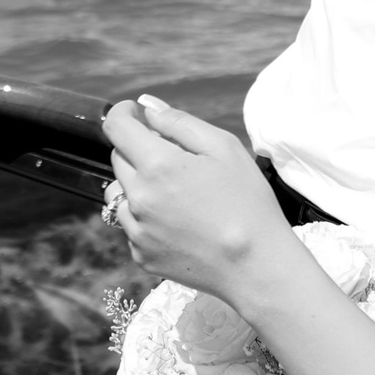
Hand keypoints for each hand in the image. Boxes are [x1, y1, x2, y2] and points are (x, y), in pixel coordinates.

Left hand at [103, 96, 301, 303]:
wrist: (256, 267)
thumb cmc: (248, 202)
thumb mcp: (224, 148)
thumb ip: (179, 122)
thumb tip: (148, 107)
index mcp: (157, 166)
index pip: (117, 128)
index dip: (124, 113)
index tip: (135, 111)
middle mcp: (138, 198)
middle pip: (119, 158)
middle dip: (138, 148)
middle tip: (175, 157)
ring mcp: (137, 230)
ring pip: (119, 193)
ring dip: (136, 183)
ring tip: (174, 192)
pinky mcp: (141, 255)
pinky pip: (132, 225)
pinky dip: (145, 216)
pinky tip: (179, 222)